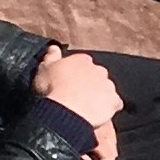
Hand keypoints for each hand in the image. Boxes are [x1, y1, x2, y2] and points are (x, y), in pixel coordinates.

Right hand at [34, 45, 123, 159]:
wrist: (66, 110)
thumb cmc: (52, 88)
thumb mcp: (44, 69)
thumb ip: (51, 57)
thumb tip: (54, 47)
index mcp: (81, 60)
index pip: (82, 62)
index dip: (75, 72)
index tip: (68, 80)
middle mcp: (98, 69)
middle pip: (96, 74)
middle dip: (89, 82)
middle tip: (78, 94)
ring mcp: (108, 85)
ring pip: (106, 88)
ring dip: (100, 94)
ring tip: (88, 105)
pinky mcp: (114, 101)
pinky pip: (116, 103)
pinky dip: (110, 106)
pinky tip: (101, 112)